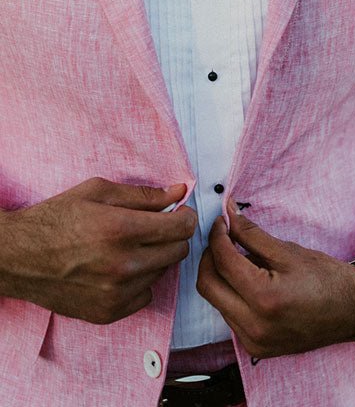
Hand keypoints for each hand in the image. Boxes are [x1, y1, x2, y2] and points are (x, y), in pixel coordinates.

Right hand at [0, 178, 196, 324]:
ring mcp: (116, 294)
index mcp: (121, 229)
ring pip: (162, 272)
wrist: (18, 257)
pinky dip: (139, 281)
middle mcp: (123, 265)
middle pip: (177, 251)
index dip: (185, 215)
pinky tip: (118, 268)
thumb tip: (179, 191)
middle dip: (172, 234)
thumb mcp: (99, 191)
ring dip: (154, 256)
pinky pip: (145, 295)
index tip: (178, 211)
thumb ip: (144, 194)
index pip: (181, 227)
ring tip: (129, 245)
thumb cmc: (57, 218)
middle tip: (155, 226)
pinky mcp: (108, 313)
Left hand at [196, 198, 354, 358]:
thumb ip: (251, 234)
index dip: (218, 236)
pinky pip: (229, 315)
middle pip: (207, 286)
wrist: (352, 310)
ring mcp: (253, 340)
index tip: (221, 221)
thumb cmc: (326, 278)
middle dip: (209, 257)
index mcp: (265, 298)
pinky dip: (230, 294)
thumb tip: (228, 215)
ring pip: (216, 302)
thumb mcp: (288, 250)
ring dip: (219, 276)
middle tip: (221, 237)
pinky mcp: (255, 347)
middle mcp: (254, 325)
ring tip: (236, 256)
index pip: (223, 262)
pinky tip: (246, 279)